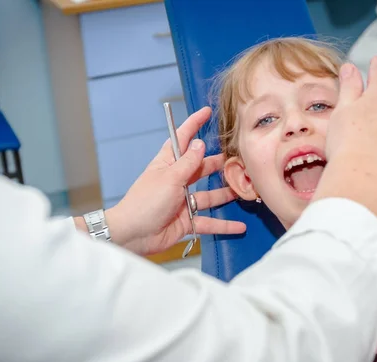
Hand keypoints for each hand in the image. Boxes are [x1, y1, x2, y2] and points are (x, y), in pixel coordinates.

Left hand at [105, 107, 245, 255]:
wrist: (132, 235)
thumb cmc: (146, 202)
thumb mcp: (169, 178)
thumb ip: (188, 163)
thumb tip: (200, 143)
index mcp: (168, 165)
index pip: (182, 139)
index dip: (193, 124)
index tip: (207, 112)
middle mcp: (177, 181)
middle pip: (201, 168)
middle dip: (218, 164)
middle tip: (239, 159)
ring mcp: (182, 202)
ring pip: (209, 196)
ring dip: (225, 194)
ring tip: (244, 189)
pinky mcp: (187, 221)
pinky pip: (209, 222)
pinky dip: (223, 225)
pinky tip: (240, 226)